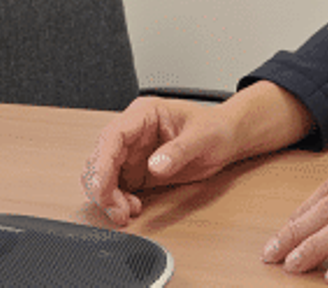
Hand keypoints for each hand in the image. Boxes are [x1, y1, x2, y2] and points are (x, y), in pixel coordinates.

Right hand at [81, 96, 234, 224]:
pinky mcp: (137, 170)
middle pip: (101, 158)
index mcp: (145, 114)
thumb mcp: (203, 137)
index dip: (102, 163)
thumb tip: (155, 166)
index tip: (101, 188)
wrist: (226, 139)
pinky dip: (118, 201)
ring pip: (104, 175)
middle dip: (102, 187)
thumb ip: (179, 151)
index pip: (113, 136)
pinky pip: (116, 187)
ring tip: (126, 213)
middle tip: (117, 210)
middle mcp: (133, 132)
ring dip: (108, 197)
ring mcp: (133, 152)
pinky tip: (132, 208)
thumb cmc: (215, 129)